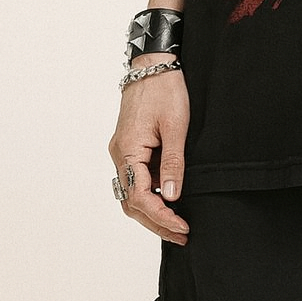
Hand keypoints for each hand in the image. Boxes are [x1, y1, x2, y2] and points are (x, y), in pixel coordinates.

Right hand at [108, 62, 190, 244]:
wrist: (153, 64)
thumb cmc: (165, 89)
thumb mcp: (176, 126)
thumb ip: (173, 162)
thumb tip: (173, 196)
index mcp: (127, 151)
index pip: (140, 197)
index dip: (161, 216)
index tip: (181, 227)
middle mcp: (119, 154)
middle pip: (132, 202)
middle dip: (156, 222)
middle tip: (181, 236)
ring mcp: (123, 151)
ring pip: (133, 193)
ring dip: (153, 211)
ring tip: (177, 225)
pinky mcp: (130, 146)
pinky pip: (137, 178)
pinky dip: (152, 194)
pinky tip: (170, 201)